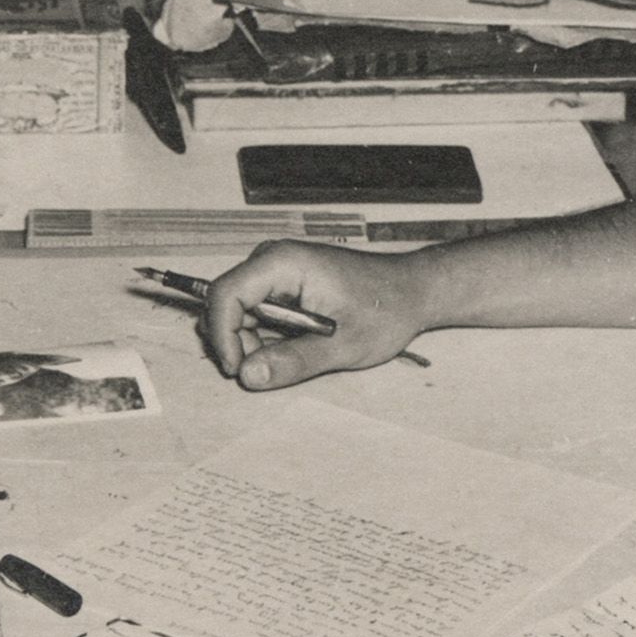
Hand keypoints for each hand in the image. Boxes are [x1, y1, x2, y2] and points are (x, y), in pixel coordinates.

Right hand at [200, 241, 431, 388]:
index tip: (238, 369)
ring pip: (238, 315)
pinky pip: (256, 316)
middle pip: (226, 306)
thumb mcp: (342, 344)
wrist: (412, 292)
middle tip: (274, 368)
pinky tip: (301, 344)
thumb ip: (293, 361)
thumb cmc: (385, 309)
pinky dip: (268, 339)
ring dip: (256, 344)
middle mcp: (271, 261)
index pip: (224, 295)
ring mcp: (275, 272)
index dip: (223, 336)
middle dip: (240, 344)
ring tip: (300, 353)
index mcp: (282, 263)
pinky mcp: (282, 286)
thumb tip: (248, 375)